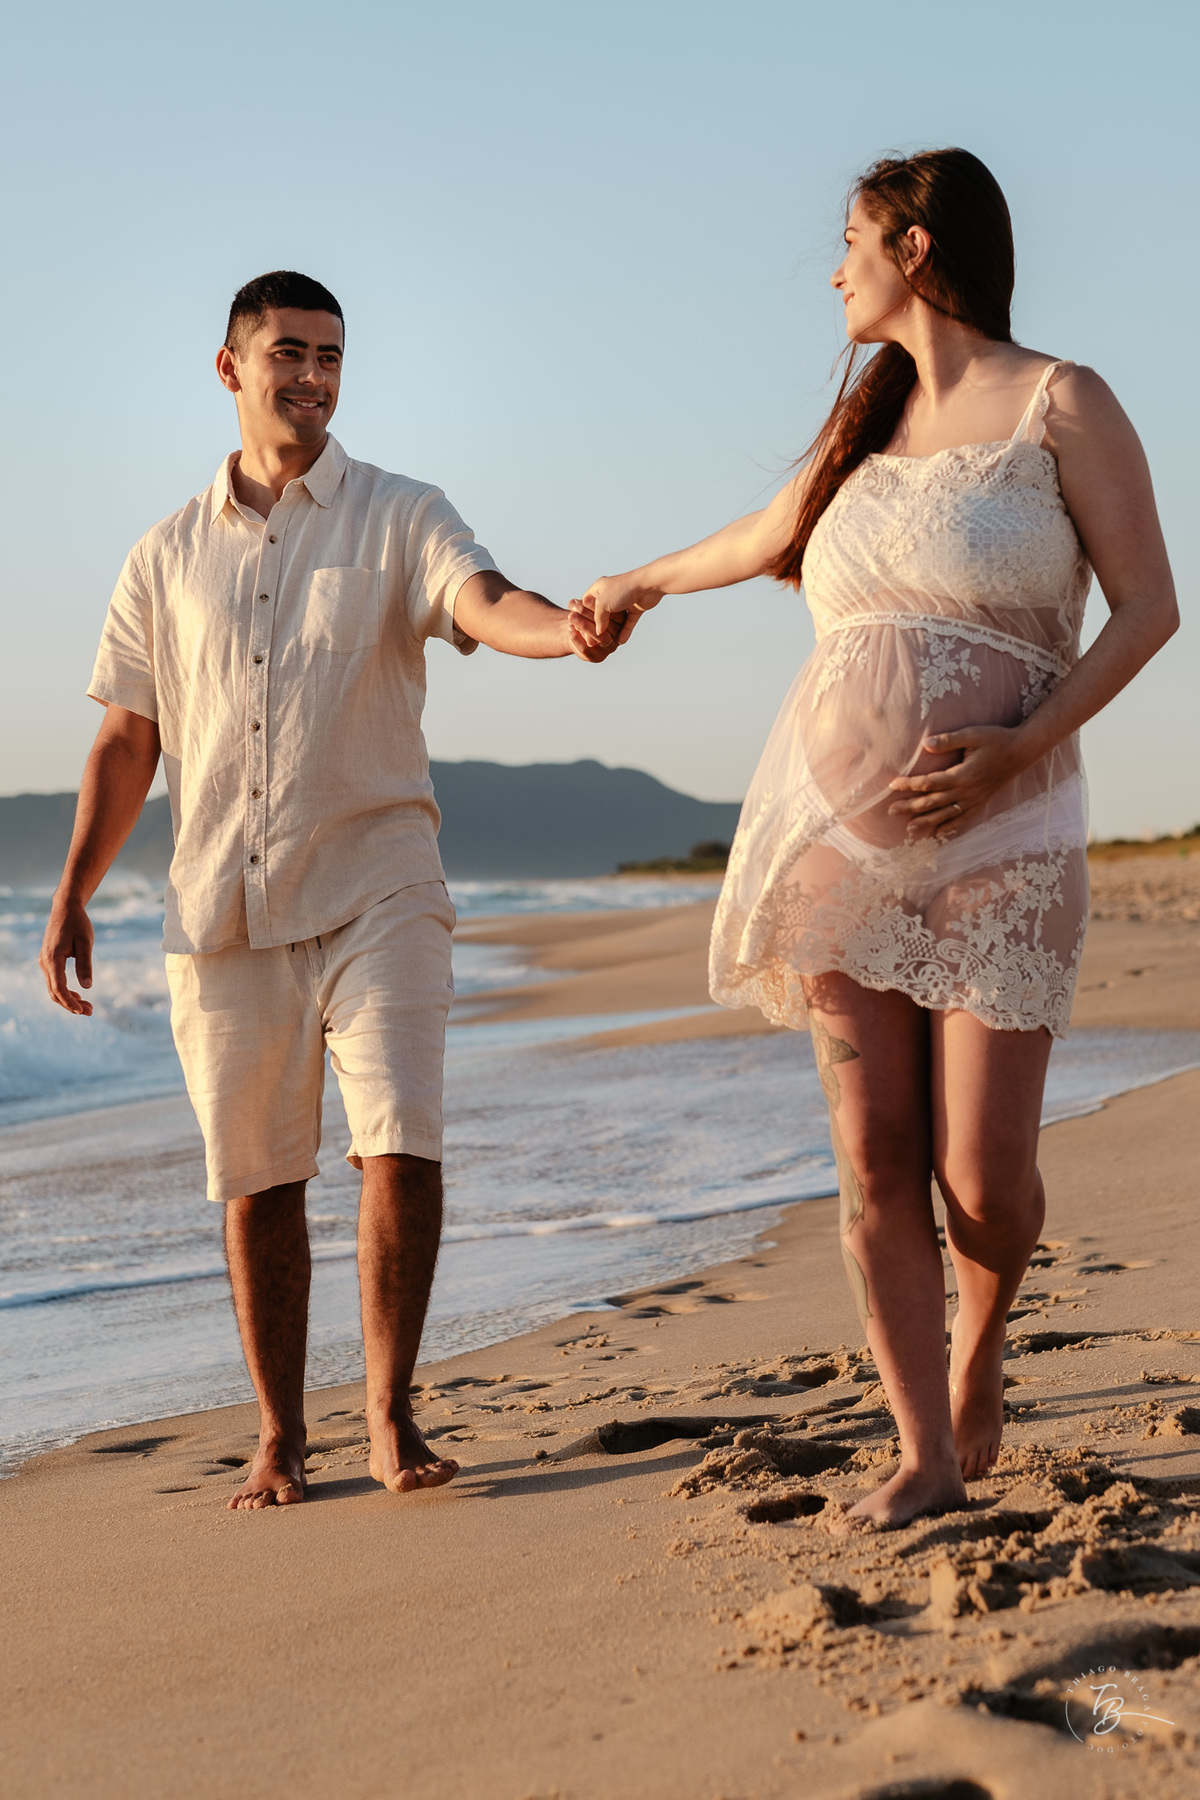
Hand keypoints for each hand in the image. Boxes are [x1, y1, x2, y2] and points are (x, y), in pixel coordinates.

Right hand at [39, 892, 95, 1014]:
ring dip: (68, 999)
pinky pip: (54, 981)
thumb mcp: (86, 942)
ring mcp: (45, 962)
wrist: (65, 908)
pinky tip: (78, 995)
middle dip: (71, 1005)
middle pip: (54, 992)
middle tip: (90, 1012)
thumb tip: (87, 987)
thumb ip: (85, 964)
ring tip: (87, 1006)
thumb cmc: (78, 923)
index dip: (70, 1003)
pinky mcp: (48, 960)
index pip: (59, 988)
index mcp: (53, 959)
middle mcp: (45, 962)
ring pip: (53, 988)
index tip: (83, 1011)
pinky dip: (65, 991)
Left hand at [566, 604, 622, 662]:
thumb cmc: (588, 612)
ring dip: (584, 626)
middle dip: (589, 615)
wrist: (577, 629)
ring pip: (599, 637)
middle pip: (605, 626)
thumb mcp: (596, 605)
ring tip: (571, 616)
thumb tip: (587, 600)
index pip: (613, 614)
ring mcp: (609, 648)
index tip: (585, 599)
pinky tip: (570, 629)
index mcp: (623, 622)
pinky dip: (578, 638)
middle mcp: (618, 637)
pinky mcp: (597, 657)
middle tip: (577, 607)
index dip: (598, 607)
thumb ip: (596, 605)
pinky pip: (587, 649)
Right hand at [582, 573, 663, 644]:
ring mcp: (623, 601)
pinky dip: (625, 631)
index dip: (581, 616)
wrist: (648, 584)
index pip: (585, 604)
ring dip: (611, 631)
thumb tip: (599, 632)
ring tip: (607, 643)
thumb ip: (598, 619)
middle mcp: (610, 594)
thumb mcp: (602, 604)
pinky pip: (628, 622)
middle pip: (600, 613)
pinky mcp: (635, 608)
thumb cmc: (622, 589)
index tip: (578, 629)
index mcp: (599, 588)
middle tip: (592, 641)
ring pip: (615, 619)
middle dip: (596, 626)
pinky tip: (622, 641)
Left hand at [886, 725, 1030, 838]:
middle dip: (911, 808)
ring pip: (946, 814)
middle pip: (933, 803)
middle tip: (891, 812)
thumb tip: (926, 744)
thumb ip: (948, 740)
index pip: (929, 783)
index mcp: (962, 775)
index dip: (909, 785)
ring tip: (909, 829)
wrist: (1021, 751)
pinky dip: (950, 826)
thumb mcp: (972, 735)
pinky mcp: (981, 802)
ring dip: (927, 822)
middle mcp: (967, 791)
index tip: (892, 785)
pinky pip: (963, 818)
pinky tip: (939, 833)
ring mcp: (975, 799)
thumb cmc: (996, 739)